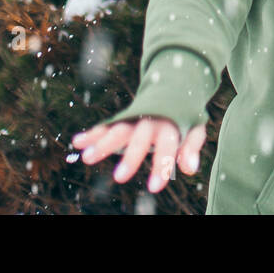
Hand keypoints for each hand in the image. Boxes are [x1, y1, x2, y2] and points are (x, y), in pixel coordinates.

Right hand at [72, 117, 206, 192]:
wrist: (172, 85)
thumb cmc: (184, 116)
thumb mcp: (195, 128)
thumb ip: (192, 147)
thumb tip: (190, 168)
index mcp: (170, 124)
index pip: (167, 146)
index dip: (162, 166)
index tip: (154, 188)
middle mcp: (150, 120)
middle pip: (139, 139)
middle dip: (130, 158)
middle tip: (119, 178)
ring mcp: (135, 118)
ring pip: (118, 130)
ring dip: (102, 143)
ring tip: (87, 157)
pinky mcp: (123, 118)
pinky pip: (107, 125)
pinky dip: (93, 133)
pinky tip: (78, 142)